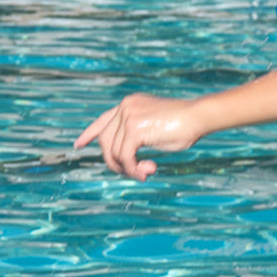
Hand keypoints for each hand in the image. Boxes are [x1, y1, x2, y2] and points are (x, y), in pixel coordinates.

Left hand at [73, 93, 204, 180]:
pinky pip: (124, 158)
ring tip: (146, 172)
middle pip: (105, 142)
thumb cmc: (184, 124)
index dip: (89, 133)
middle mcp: (126, 106)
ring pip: (113, 154)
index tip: (78, 144)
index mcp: (130, 103)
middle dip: (115, 162)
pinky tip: (148, 170)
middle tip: (134, 173)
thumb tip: (121, 161)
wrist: (199, 116)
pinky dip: (134, 170)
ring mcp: (128, 116)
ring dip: (128, 169)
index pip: (103, 120)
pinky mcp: (134, 129)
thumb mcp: (154, 128)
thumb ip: (136, 137)